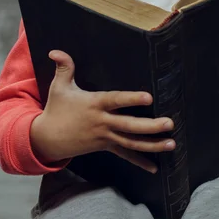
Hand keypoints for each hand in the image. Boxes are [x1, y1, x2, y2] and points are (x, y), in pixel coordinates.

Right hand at [30, 50, 174, 173]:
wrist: (46, 139)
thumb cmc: (56, 109)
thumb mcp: (58, 87)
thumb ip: (63, 67)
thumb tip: (55, 51)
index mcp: (94, 104)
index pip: (116, 101)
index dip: (131, 99)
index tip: (148, 97)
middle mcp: (102, 122)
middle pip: (129, 125)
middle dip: (150, 126)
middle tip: (169, 123)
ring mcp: (105, 137)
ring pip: (131, 142)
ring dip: (152, 144)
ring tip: (171, 144)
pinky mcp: (105, 147)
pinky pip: (125, 155)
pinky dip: (140, 161)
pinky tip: (155, 167)